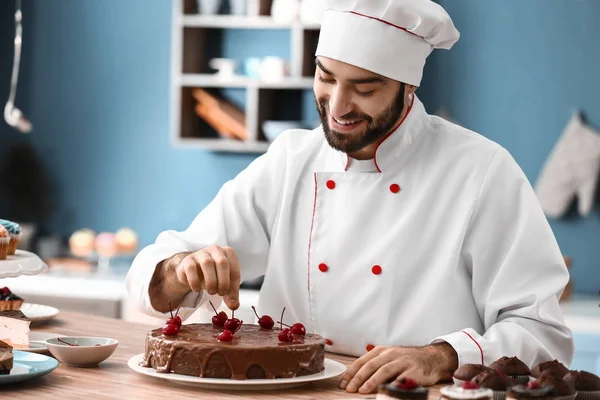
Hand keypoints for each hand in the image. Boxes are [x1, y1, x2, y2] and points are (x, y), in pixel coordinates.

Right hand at [176, 245, 240, 309]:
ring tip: (211, 291)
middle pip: (222, 263)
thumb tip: (234, 305)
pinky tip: (197, 289)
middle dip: (223, 281)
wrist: (192, 270)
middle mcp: (215, 250)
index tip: (231, 299)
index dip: (234, 287)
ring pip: (207, 263)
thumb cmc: (212, 274)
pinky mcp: (188, 260)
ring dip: (211, 281)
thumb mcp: (224, 283)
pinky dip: (195, 281)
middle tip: (220, 293)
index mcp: (228, 253)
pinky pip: (191, 268)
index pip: (234, 269)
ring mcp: (201, 253)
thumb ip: (230, 294)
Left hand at [339, 343, 457, 393]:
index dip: (351, 373)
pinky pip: (401, 380)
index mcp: (381, 351)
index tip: (344, 383)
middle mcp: (391, 354)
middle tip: (350, 388)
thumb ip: (374, 365)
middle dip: (358, 378)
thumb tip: (355, 379)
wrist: (430, 358)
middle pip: (371, 365)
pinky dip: (392, 385)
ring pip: (384, 371)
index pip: (362, 361)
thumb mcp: (388, 357)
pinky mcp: (414, 371)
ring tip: (363, 390)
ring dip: (372, 381)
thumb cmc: (406, 360)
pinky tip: (386, 391)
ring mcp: (403, 362)